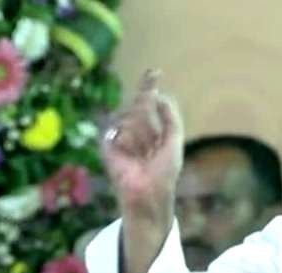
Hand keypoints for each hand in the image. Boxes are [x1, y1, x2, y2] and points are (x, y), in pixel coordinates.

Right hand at [101, 69, 184, 272]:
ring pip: (131, 116)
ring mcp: (121, 136)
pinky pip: (118, 127)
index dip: (150, 88)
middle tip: (153, 101)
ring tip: (143, 151)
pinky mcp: (108, 143)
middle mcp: (136, 131)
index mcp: (153, 131)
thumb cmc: (165, 170)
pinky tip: (130, 153)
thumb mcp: (174, 141)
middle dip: (145, 96)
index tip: (155, 72)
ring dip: (140, 130)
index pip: (150, 105)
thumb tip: (160, 96)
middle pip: (139, 104)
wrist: (148, 191)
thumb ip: (171, 118)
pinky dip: (127, 138)